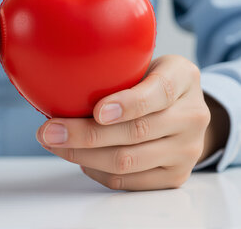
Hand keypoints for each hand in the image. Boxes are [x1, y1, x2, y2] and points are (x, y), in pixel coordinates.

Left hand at [36, 55, 212, 190]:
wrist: (184, 111)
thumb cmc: (150, 81)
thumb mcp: (143, 62)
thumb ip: (116, 68)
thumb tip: (58, 79)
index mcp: (183, 78)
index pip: (159, 92)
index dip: (128, 104)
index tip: (97, 111)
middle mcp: (192, 115)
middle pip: (135, 132)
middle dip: (84, 134)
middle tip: (49, 131)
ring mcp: (187, 150)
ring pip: (127, 161)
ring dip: (82, 155)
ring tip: (53, 144)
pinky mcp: (175, 176)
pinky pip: (127, 180)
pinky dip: (95, 170)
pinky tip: (77, 158)